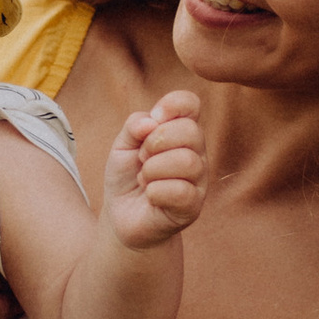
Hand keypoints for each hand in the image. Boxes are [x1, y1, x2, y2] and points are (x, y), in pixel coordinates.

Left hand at [102, 89, 206, 249]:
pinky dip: (156, 191)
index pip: (190, 103)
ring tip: (144, 179)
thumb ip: (135, 125)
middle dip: (155, 142)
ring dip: (153, 169)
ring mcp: (198, 180)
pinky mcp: (193, 207)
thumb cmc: (127, 176)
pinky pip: (181, 191)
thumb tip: (152, 122)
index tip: (153, 119)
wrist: (121, 215)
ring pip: (187, 162)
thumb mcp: (122, 145)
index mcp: (181, 132)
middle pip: (190, 131)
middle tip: (142, 159)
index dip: (171, 105)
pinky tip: (150, 196)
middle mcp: (196, 152)